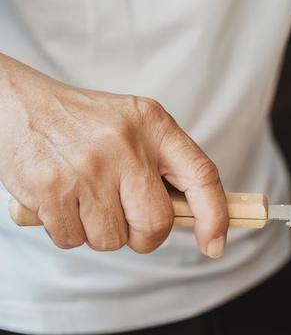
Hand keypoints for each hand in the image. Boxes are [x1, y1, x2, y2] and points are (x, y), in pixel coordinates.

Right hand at [0, 54, 227, 255]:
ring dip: (100, 232)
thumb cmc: (84, 122)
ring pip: (112, 240)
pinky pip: (73, 241)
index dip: (215, 216)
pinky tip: (62, 200)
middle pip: (156, 224)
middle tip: (125, 218)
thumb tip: (194, 216)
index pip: (202, 176)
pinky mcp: (52, 188)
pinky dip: (69, 231)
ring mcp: (88, 168)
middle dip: (143, 236)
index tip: (214, 243)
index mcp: (154, 124)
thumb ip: (164, 163)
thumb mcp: (135, 125)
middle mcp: (126, 145)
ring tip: (85, 197)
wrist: (18, 104)